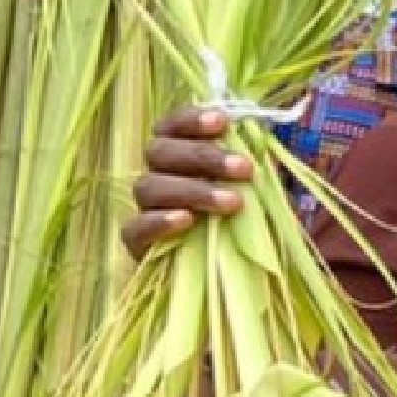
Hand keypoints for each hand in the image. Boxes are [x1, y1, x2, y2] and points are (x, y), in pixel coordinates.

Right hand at [124, 105, 255, 258]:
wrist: (223, 276)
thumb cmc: (241, 225)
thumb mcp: (253, 193)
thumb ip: (248, 169)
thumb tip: (261, 142)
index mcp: (178, 156)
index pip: (171, 126)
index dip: (191, 119)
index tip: (223, 122)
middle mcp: (156, 176)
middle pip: (160, 152)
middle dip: (203, 156)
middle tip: (244, 169)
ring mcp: (143, 209)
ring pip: (150, 187)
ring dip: (193, 190)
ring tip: (233, 203)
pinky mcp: (137, 243)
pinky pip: (135, 228)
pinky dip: (159, 221)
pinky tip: (186, 221)